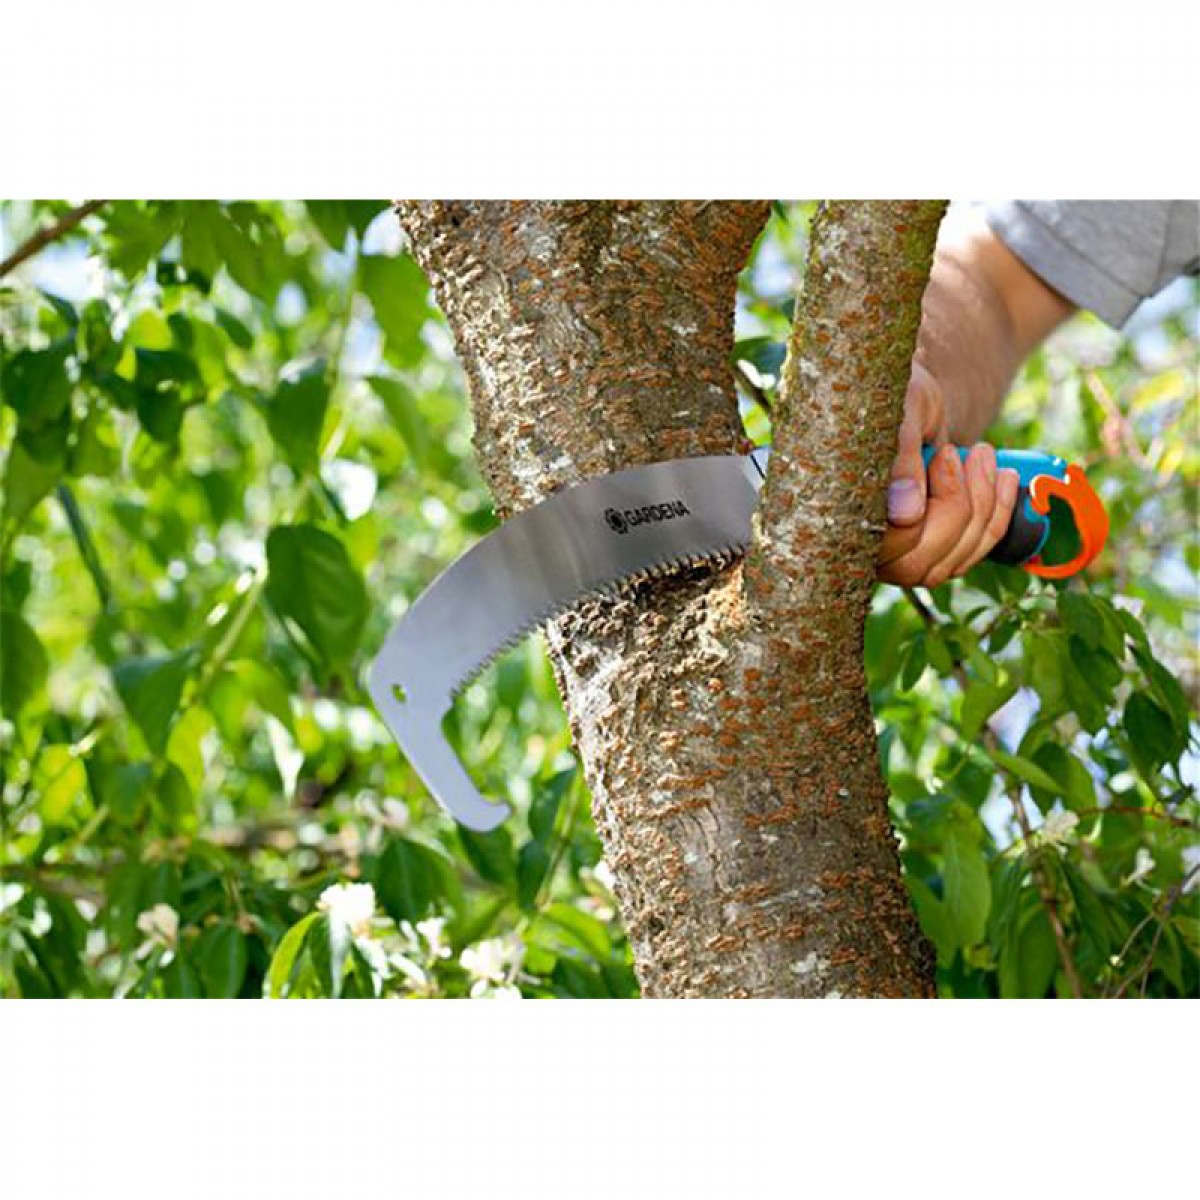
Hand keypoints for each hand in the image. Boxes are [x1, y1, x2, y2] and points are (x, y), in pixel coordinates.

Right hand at [878, 360, 1020, 587]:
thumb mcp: (899, 417)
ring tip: (985, 454)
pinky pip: (972, 554)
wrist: (908, 400)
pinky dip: (998, 516)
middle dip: (961, 508)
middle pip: (920, 566)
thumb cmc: (894, 401)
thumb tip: (906, 515)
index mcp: (840, 514)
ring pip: (950, 563)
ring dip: (985, 508)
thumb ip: (900, 461)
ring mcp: (899, 557)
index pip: (888, 544)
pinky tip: (1005, 479)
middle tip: (976, 451)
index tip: (943, 454)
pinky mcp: (932, 553)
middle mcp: (864, 548)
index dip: (926, 508)